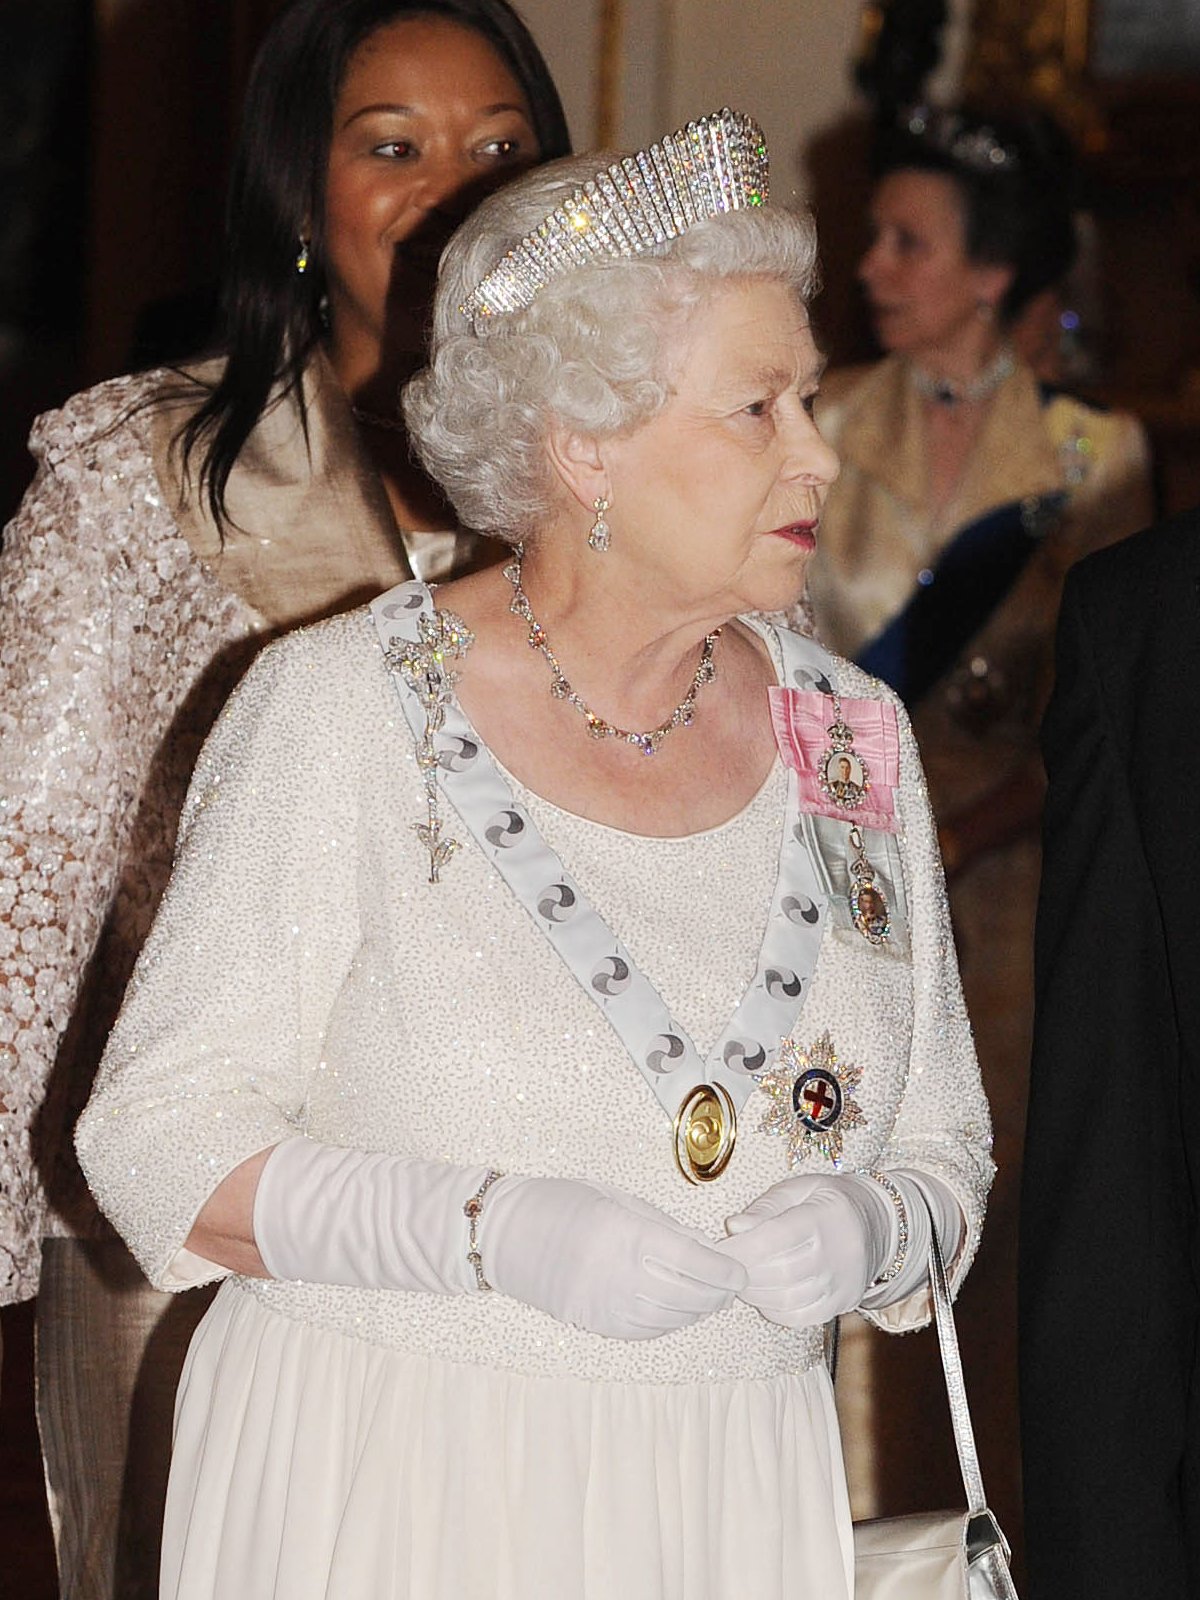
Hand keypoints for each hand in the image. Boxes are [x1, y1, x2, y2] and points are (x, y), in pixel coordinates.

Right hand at [483, 1176, 747, 1340]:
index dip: (725, 1270)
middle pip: (690, 1296)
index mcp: (627, 1236)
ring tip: (711, 1295)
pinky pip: (649, 1331)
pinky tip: (680, 1307)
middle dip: (719, 1292)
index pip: (695, 1263)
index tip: (741, 1269)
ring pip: (674, 1318)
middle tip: (732, 1282)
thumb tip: (708, 1249)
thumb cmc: (564, 1203)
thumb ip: (664, 1227)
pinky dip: (673, 1321)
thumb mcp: (618, 1200)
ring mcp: (608, 1307)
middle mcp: (620, 1277)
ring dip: (699, 1309)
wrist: (507, 1235)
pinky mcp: (598, 1326)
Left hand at [715, 1173, 891, 1328]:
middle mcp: (837, 1253)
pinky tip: (763, 1296)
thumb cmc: (828, 1201)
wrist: (877, 1225)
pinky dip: (775, 1311)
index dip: (743, 1247)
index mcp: (824, 1217)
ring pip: (789, 1299)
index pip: (776, 1238)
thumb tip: (733, 1227)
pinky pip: (802, 1317)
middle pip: (780, 1272)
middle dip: (744, 1273)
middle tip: (725, 1268)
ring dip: (756, 1294)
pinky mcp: (842, 1304)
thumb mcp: (799, 1189)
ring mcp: (842, 1283)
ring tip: (741, 1281)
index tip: (721, 1249)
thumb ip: (765, 1207)